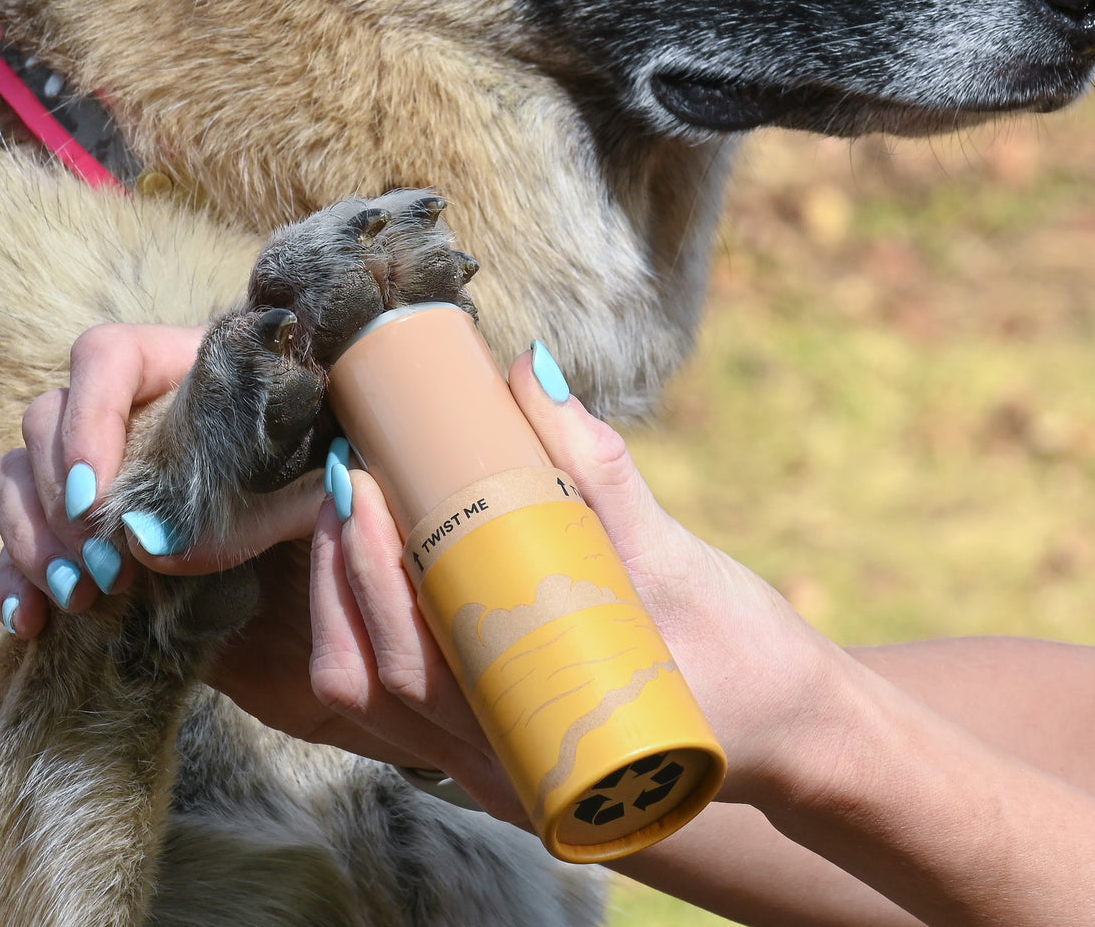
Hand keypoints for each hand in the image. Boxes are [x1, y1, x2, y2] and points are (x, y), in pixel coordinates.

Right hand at [0, 322, 509, 806]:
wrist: (387, 617)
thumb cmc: (382, 522)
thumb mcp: (385, 480)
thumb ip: (365, 462)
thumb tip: (333, 472)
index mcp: (204, 374)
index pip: (111, 355)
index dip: (90, 413)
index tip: (99, 492)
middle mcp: (153, 419)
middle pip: (50, 412)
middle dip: (53, 489)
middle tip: (93, 569)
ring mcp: (122, 483)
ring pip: (25, 476)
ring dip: (28, 533)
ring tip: (70, 598)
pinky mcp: (108, 547)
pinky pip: (30, 545)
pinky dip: (16, 578)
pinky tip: (32, 620)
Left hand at [302, 346, 845, 812]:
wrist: (800, 733)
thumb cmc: (751, 661)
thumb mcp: (680, 562)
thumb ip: (602, 470)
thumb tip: (531, 370)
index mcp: (540, 750)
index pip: (412, 672)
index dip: (372, 578)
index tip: (363, 488)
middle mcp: (501, 772)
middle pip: (372, 684)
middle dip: (344, 574)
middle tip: (346, 479)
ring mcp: (495, 766)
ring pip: (377, 697)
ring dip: (348, 600)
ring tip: (352, 509)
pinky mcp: (500, 740)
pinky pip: (405, 695)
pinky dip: (374, 622)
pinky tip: (381, 552)